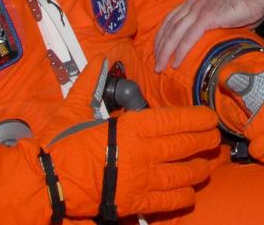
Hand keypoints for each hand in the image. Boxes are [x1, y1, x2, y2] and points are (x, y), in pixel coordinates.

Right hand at [0, 61, 219, 223]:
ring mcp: (142, 180)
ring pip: (182, 175)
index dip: (197, 119)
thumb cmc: (61, 142)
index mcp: (132, 126)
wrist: (48, 182)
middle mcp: (144, 152)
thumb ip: (92, 82)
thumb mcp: (76, 106)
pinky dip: (182, 196)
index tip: (210, 117)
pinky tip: (188, 193)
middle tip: (215, 138)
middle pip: (185, 146)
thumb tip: (100, 60)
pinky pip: (168, 201)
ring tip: (206, 166)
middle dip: (204, 141)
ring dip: (198, 169)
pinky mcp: (136, 203)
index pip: (175, 120)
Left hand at [154, 0, 263, 71]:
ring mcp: (199, 9)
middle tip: (156, 62)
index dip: (164, 34)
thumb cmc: (249, 1)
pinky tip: (176, 62)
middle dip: (160, 45)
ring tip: (160, 66)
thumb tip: (222, 39)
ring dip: (165, 52)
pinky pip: (188, 37)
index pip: (172, 17)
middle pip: (169, 26)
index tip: (160, 48)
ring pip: (175, 33)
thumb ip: (220, 24)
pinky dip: (180, 51)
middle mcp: (193, 2)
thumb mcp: (227, 12)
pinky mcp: (206, 17)